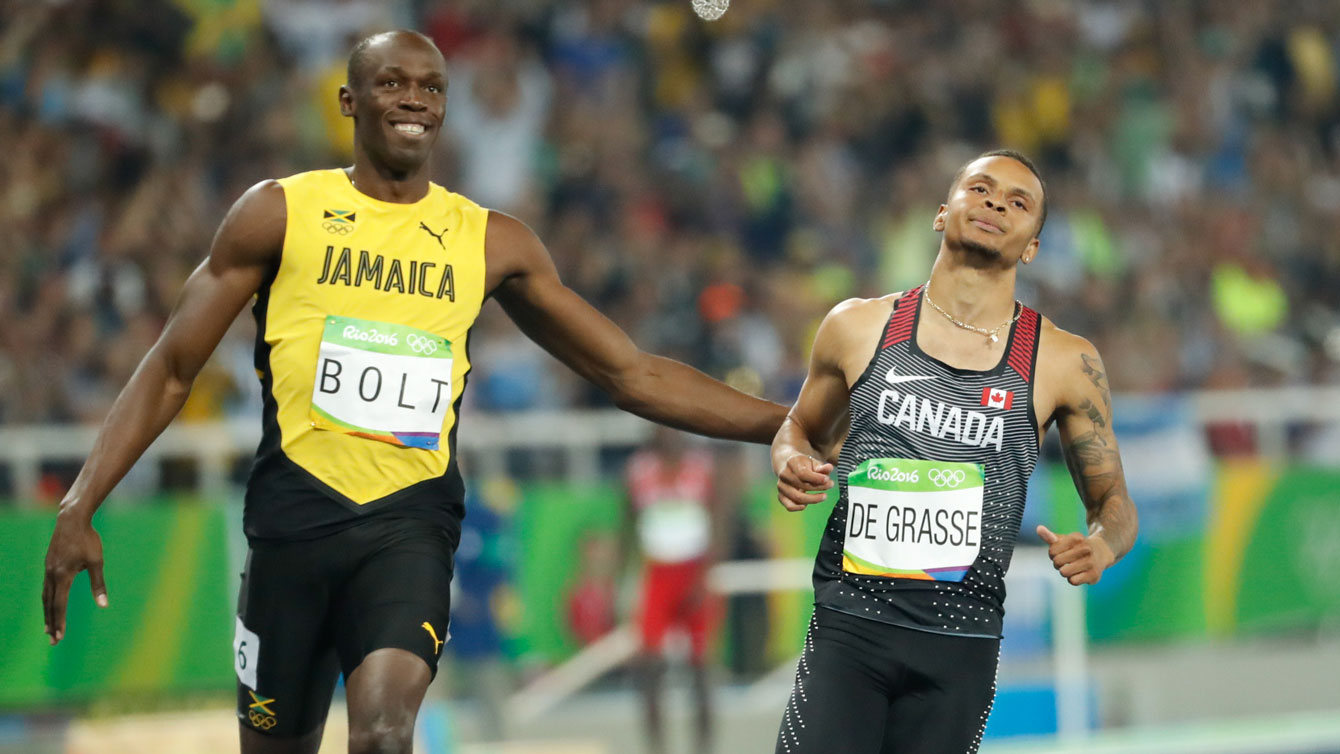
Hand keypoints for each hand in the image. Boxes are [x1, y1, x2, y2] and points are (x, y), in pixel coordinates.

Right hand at [43, 512, 108, 644]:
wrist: (71, 520)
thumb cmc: (88, 540)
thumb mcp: (97, 561)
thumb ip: (98, 584)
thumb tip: (104, 605)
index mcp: (63, 576)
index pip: (60, 605)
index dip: (60, 622)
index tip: (60, 637)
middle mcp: (52, 575)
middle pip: (50, 605)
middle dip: (51, 624)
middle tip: (53, 641)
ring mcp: (48, 569)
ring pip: (45, 597)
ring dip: (47, 614)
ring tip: (48, 629)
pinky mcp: (48, 564)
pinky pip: (46, 588)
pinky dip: (47, 601)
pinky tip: (50, 607)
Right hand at [776, 454, 834, 511]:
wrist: (787, 465)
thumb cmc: (803, 464)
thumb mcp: (813, 462)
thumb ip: (822, 467)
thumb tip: (830, 468)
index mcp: (791, 463)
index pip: (803, 474)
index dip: (816, 478)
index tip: (827, 479)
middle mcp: (784, 475)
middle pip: (802, 486)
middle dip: (819, 487)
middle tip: (830, 485)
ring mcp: (781, 486)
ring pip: (797, 497)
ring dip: (813, 499)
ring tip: (824, 496)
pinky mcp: (781, 495)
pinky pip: (789, 506)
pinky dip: (798, 507)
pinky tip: (807, 505)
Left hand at [1037, 525, 1113, 585]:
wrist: (1101, 553)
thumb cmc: (1077, 547)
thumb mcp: (1064, 540)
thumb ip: (1050, 536)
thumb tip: (1039, 529)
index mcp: (1076, 538)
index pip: (1052, 551)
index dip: (1053, 554)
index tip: (1062, 552)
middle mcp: (1086, 549)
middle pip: (1057, 562)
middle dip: (1058, 563)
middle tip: (1067, 560)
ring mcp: (1091, 562)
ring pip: (1064, 572)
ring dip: (1064, 571)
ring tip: (1072, 567)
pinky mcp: (1094, 576)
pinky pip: (1072, 581)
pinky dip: (1073, 579)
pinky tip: (1080, 573)